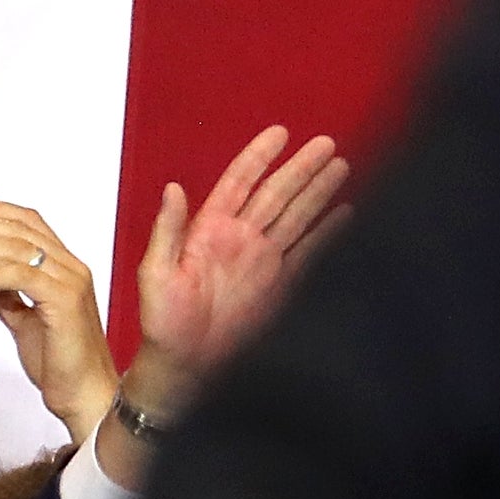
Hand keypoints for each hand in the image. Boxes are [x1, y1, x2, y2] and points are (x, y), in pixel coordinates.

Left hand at [0, 199, 118, 443]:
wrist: (84, 397)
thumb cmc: (60, 365)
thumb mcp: (25, 322)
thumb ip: (8, 296)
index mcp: (64, 268)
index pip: (28, 224)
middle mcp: (70, 267)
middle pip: (19, 229)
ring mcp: (70, 282)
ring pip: (17, 249)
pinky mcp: (64, 302)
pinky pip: (21, 277)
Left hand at [134, 126, 348, 391]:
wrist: (186, 364)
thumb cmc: (164, 322)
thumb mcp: (155, 273)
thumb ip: (167, 231)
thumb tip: (173, 190)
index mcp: (210, 229)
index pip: (240, 181)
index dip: (259, 156)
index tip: (280, 134)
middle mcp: (241, 238)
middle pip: (277, 193)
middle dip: (302, 168)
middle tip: (326, 144)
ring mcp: (262, 260)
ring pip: (296, 216)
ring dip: (318, 192)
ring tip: (340, 167)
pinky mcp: (279, 285)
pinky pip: (308, 253)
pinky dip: (327, 234)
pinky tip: (344, 214)